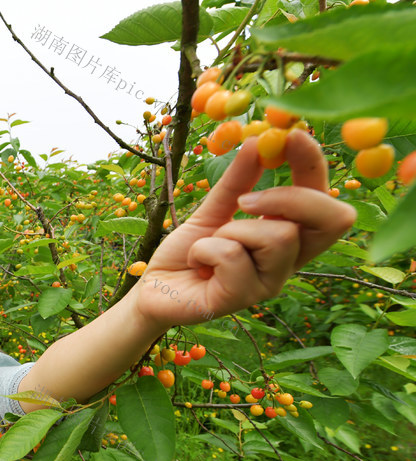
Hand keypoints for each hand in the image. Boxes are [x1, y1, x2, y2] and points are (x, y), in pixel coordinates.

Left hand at [133, 130, 355, 330]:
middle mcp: (289, 263)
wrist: (156, 289)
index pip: (327, 202)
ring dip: (233, 229)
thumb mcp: (212, 209)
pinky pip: (231, 255)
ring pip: (278, 236)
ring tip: (210, 246)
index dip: (315, 165)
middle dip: (288, 196)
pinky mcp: (240, 299)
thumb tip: (256, 141)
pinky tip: (196, 264)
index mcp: (290, 239)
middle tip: (244, 201)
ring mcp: (268, 284)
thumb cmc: (189, 253)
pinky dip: (204, 249)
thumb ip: (237, 181)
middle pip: (330, 219)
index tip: (291, 134)